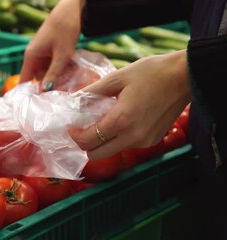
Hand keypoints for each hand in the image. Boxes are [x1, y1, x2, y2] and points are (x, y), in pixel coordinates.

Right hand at [20, 0, 85, 90]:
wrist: (72, 10)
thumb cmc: (65, 29)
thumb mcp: (62, 54)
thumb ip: (54, 74)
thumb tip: (45, 91)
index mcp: (31, 57)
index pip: (24, 81)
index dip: (27, 95)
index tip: (35, 108)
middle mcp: (34, 57)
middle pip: (39, 79)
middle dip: (51, 87)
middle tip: (64, 96)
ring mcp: (43, 55)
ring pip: (49, 73)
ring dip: (59, 78)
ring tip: (72, 83)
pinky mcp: (51, 53)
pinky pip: (54, 67)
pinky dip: (63, 70)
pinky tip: (74, 72)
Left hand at [69, 50, 192, 159]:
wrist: (185, 76)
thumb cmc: (151, 72)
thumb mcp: (116, 77)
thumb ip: (91, 92)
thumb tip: (72, 100)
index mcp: (121, 121)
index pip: (87, 141)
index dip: (74, 135)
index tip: (71, 125)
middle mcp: (133, 137)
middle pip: (96, 155)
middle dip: (85, 143)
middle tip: (82, 127)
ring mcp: (144, 142)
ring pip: (111, 151)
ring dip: (101, 142)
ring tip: (101, 121)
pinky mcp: (152, 141)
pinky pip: (126, 145)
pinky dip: (117, 138)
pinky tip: (120, 121)